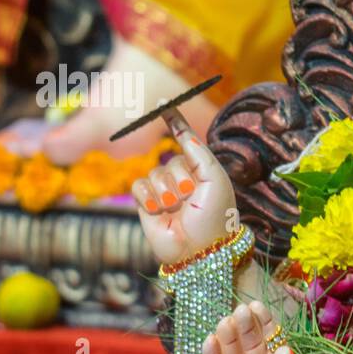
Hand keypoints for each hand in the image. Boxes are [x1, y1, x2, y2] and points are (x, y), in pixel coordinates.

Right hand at [131, 116, 237, 265]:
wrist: (199, 250)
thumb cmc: (213, 215)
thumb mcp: (214, 178)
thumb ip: (198, 151)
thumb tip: (181, 129)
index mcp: (203, 170)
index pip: (186, 141)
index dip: (175, 122)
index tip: (163, 103)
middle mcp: (183, 178)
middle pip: (170, 160)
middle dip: (179, 178)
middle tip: (190, 199)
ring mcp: (164, 191)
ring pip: (153, 174)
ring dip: (166, 193)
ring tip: (178, 211)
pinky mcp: (147, 203)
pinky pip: (138, 186)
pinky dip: (149, 198)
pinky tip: (160, 212)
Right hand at [204, 302, 307, 353]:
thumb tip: (284, 349)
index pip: (269, 338)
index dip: (264, 322)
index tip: (259, 306)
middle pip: (248, 342)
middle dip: (245, 326)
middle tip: (242, 310)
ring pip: (231, 353)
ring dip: (228, 336)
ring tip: (226, 321)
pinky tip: (210, 340)